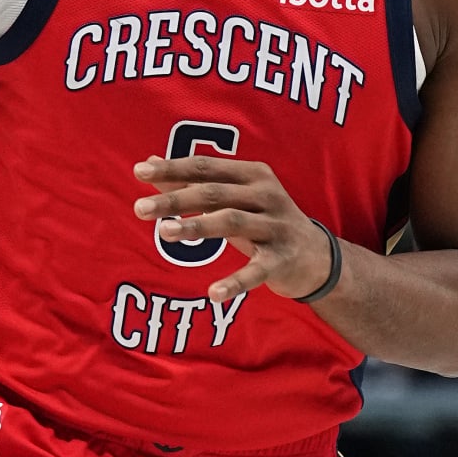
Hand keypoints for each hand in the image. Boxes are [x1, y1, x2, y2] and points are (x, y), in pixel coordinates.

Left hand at [133, 155, 333, 306]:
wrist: (317, 257)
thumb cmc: (264, 222)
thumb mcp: (234, 199)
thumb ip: (193, 183)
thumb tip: (149, 163)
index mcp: (253, 175)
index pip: (206, 167)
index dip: (173, 168)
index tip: (139, 171)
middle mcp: (267, 196)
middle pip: (215, 193)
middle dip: (176, 199)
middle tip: (140, 208)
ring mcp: (276, 227)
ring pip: (232, 222)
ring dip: (197, 226)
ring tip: (164, 232)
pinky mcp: (283, 260)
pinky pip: (256, 271)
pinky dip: (235, 282)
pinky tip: (213, 293)